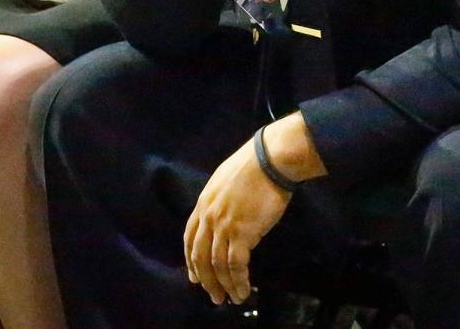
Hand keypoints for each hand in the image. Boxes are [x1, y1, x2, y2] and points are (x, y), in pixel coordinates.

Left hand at [184, 137, 291, 305]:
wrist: (270, 160)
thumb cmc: (254, 165)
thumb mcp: (225, 180)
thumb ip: (219, 201)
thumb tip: (223, 218)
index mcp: (204, 202)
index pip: (189, 237)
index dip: (191, 260)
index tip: (194, 277)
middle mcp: (209, 216)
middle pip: (200, 256)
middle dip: (206, 280)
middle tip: (214, 296)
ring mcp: (224, 225)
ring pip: (217, 264)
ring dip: (224, 285)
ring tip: (231, 298)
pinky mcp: (242, 232)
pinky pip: (236, 264)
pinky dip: (238, 281)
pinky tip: (244, 289)